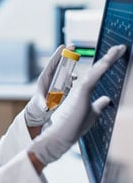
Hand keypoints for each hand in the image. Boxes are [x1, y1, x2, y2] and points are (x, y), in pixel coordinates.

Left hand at [25, 44, 70, 126]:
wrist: (41, 109)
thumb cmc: (39, 105)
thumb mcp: (40, 104)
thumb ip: (43, 105)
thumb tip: (46, 108)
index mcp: (44, 77)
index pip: (51, 63)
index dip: (57, 54)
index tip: (63, 46)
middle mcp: (51, 76)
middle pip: (59, 63)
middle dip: (66, 54)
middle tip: (73, 45)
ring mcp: (56, 80)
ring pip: (64, 69)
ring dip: (70, 66)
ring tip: (75, 64)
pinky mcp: (61, 84)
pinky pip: (67, 78)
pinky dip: (71, 77)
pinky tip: (75, 78)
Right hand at [28, 44, 125, 165]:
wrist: (61, 134)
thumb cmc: (74, 126)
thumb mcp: (92, 113)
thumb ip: (98, 105)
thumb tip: (107, 99)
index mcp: (84, 90)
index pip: (98, 75)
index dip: (107, 65)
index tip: (117, 56)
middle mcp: (82, 86)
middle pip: (98, 69)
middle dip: (110, 58)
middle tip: (121, 48)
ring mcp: (81, 88)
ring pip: (97, 70)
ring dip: (109, 59)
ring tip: (119, 49)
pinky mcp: (81, 91)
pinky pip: (94, 75)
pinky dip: (103, 66)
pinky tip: (111, 58)